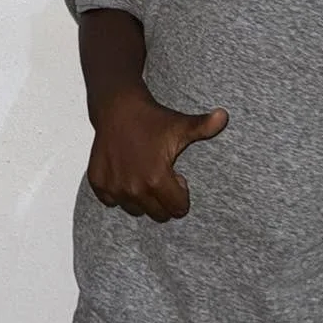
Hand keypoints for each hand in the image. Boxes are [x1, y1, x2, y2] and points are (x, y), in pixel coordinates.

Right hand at [88, 86, 227, 221]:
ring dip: (141, 198)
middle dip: (163, 200)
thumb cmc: (152, 119)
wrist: (118, 107)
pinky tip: (125, 173)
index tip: (176, 176)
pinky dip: (119, 193)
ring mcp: (114, 187)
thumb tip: (224, 116)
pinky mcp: (98, 183)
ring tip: (143, 174)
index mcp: (156, 180)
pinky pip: (112, 202)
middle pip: (158, 215)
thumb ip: (204, 127)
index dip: (180, 194)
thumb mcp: (181, 125)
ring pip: (134, 210)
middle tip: (160, 176)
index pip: (177, 210)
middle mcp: (133, 188)